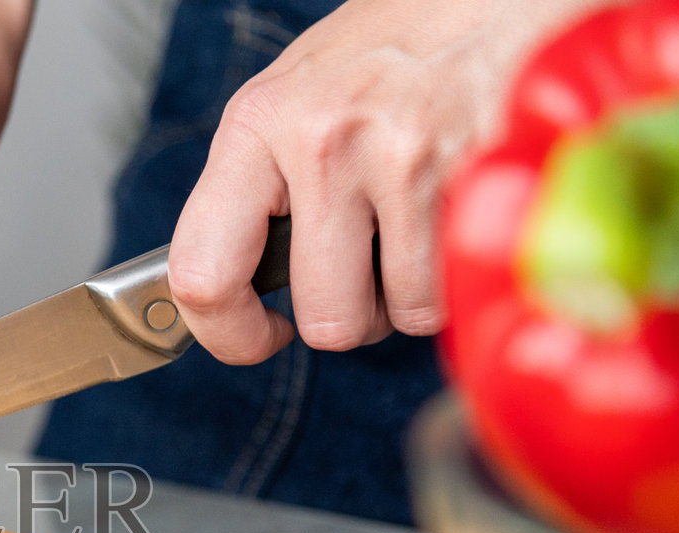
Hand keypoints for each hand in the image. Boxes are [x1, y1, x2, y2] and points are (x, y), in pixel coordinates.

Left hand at [168, 0, 599, 363]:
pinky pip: (459, 290)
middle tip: (369, 265)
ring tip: (422, 227)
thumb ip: (258, 190)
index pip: (202, 273)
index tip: (262, 333)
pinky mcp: (477, 171)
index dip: (229, 334)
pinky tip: (460, 217)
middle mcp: (322, 139)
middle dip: (353, 312)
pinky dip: (463, 277)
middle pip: (324, 318)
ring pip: (402, 315)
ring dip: (416, 295)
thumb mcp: (296, 99)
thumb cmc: (393, 50)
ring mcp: (403, 156)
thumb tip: (233, 291)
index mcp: (258, 122)